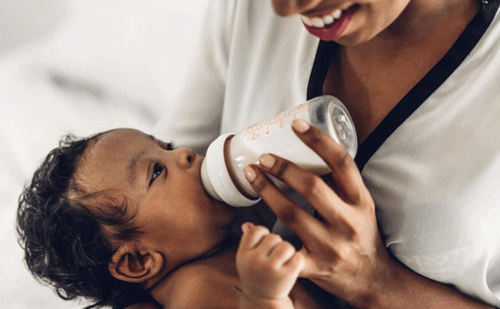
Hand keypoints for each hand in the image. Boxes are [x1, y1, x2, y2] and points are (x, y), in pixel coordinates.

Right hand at [236, 223, 303, 304]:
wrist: (262, 301)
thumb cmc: (256, 277)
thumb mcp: (247, 259)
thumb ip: (248, 241)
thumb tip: (247, 224)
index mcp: (243, 254)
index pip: (256, 231)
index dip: (264, 233)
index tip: (265, 242)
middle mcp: (255, 261)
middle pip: (274, 237)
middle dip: (277, 244)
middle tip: (274, 257)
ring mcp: (270, 269)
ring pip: (286, 246)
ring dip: (288, 251)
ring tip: (283, 261)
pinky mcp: (286, 276)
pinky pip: (298, 257)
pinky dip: (298, 261)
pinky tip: (290, 268)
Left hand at [243, 119, 389, 307]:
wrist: (370, 278)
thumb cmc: (362, 234)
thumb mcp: (361, 205)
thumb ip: (340, 183)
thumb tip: (309, 151)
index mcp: (361, 201)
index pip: (342, 163)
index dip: (318, 140)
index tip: (296, 124)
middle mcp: (348, 221)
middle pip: (312, 187)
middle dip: (284, 168)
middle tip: (264, 157)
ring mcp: (331, 245)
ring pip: (292, 214)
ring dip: (267, 191)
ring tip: (252, 175)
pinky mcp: (315, 266)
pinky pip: (284, 248)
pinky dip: (264, 235)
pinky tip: (249, 225)